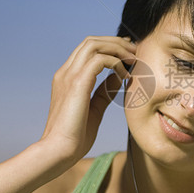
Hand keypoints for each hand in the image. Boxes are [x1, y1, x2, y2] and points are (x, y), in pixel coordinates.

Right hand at [40, 36, 135, 161]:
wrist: (58, 151)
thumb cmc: (74, 137)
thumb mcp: (94, 109)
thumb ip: (104, 91)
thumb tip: (118, 77)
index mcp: (66, 77)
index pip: (87, 49)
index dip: (109, 46)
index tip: (128, 52)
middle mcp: (65, 72)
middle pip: (91, 41)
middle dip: (116, 42)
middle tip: (135, 52)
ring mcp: (69, 76)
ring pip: (94, 45)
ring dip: (117, 48)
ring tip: (133, 60)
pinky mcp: (77, 83)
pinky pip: (99, 60)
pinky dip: (115, 63)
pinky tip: (125, 75)